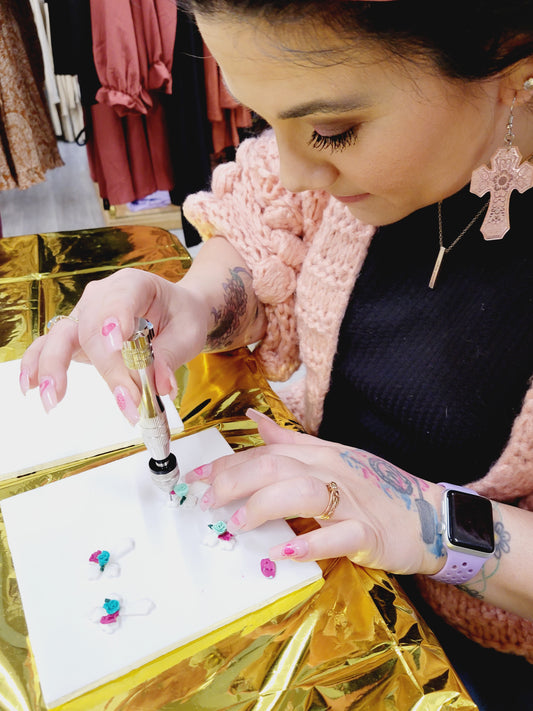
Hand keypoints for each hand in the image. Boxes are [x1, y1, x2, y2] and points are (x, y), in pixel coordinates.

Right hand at [19, 268, 209, 417]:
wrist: (174, 312)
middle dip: (107, 367)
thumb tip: (160, 386)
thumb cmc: (180, 317)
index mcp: (134, 285)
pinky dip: (37, 364)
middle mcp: (102, 296)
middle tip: (126, 400)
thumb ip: (171, 357)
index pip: (120, 299)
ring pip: (62, 336)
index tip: (117, 344)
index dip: (115, 321)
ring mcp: (84, 315)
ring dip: (54, 366)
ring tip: (53, 396)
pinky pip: (50, 347)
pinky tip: (30, 385)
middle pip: (92, 328)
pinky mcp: (76, 337)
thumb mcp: (187, 333)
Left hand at [185, 409, 444, 574]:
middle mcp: (331, 471)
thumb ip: (291, 441)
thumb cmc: (376, 487)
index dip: (228, 464)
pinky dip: (312, 543)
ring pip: (303, 493)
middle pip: (278, 467)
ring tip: (236, 524)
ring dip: (265, 506)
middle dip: (236, 481)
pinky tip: (286, 553)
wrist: (429, 514)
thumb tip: (255, 420)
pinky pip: (339, 535)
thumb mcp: (333, 457)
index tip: (194, 478)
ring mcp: (351, 501)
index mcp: (320, 454)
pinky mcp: (369, 532)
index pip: (266, 452)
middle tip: (207, 501)